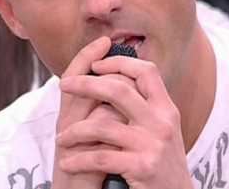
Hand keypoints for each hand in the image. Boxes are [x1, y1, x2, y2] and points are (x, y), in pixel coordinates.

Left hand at [55, 43, 192, 188]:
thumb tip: (119, 80)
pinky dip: (79, 160)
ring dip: (75, 131)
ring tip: (61, 138)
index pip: (146, 71)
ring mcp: (152, 143)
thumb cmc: (163, 164)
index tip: (97, 64)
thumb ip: (147, 107)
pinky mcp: (142, 167)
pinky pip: (100, 157)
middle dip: (87, 83)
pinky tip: (68, 163)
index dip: (120, 62)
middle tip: (65, 84)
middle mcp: (162, 121)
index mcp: (166, 108)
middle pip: (120, 89)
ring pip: (103, 124)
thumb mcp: (164, 129)